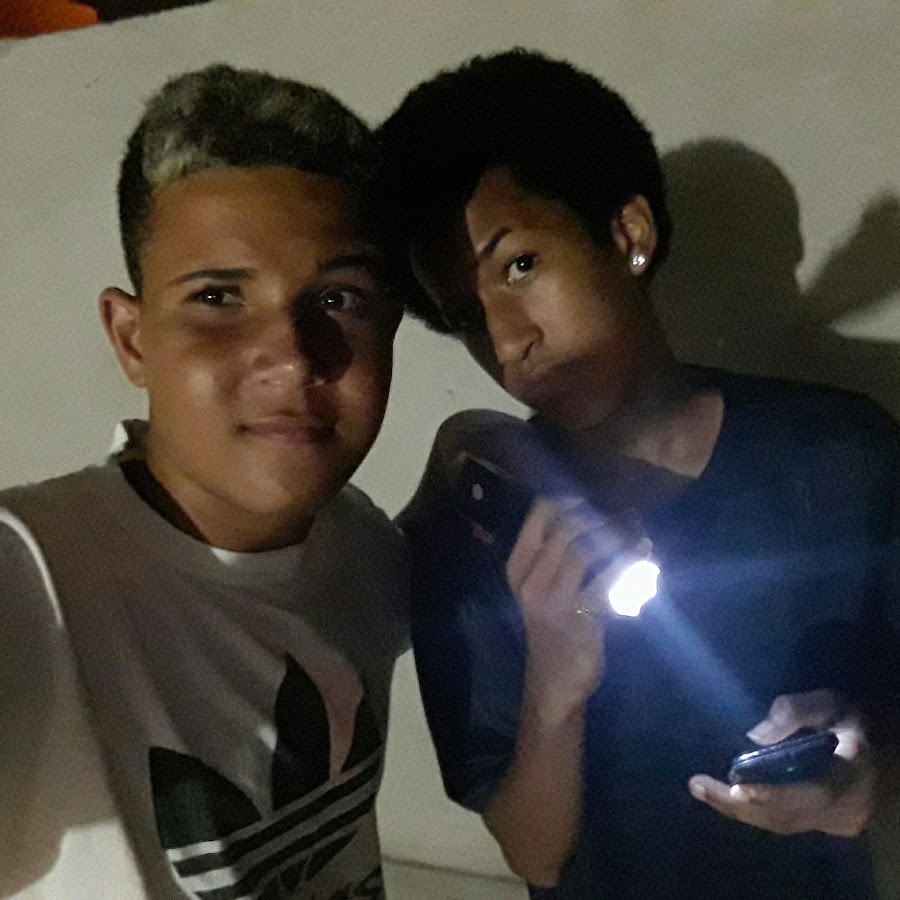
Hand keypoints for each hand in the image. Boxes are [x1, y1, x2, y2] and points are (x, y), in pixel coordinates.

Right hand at [508, 497, 643, 709]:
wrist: (553, 684)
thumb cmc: (552, 629)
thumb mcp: (541, 589)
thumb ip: (558, 555)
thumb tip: (595, 512)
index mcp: (518, 567)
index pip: (540, 515)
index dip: (572, 499)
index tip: (598, 498)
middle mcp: (530, 581)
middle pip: (567, 529)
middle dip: (603, 516)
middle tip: (629, 515)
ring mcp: (553, 601)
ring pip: (586, 550)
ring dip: (618, 536)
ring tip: (639, 532)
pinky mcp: (580, 621)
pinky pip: (609, 582)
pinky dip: (630, 564)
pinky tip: (645, 556)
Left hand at [688, 689, 874, 836]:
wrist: (877, 745)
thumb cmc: (847, 717)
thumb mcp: (827, 701)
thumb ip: (795, 712)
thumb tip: (755, 736)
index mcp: (854, 770)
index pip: (816, 793)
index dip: (776, 795)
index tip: (738, 789)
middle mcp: (850, 804)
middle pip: (790, 815)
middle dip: (740, 804)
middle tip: (698, 785)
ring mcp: (841, 821)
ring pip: (785, 824)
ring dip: (741, 810)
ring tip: (701, 789)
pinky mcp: (830, 825)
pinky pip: (788, 823)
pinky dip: (756, 811)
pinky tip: (725, 797)